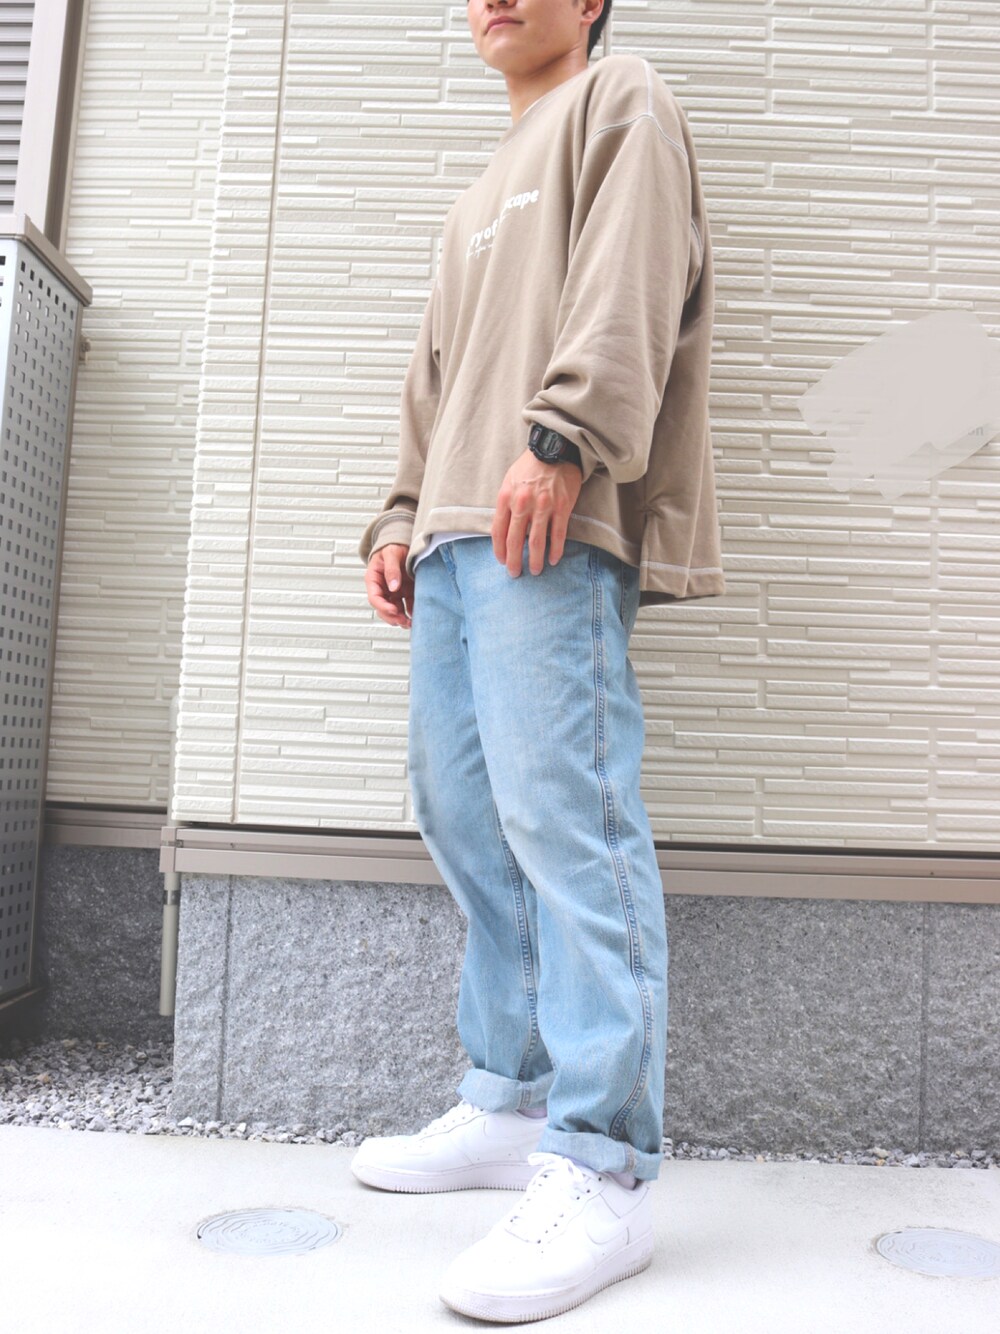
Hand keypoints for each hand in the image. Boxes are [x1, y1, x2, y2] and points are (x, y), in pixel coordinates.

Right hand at [365, 543, 413, 627]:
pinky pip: (407, 606)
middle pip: (383, 608)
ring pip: (395, 610)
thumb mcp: (391, 553)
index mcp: (374, 579)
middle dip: (392, 617)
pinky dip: (411, 613)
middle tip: (403, 621)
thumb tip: (393, 587)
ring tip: (410, 623)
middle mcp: (383, 588)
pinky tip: (417, 616)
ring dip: (401, 618)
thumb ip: (391, 569)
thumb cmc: (393, 546)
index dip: (383, 606)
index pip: (374, 597)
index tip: (394, 610)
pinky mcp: (405, 592)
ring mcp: (394, 592)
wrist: (403, 543)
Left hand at [491, 448, 583, 576]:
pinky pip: (558, 534)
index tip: (501, 560)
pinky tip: (553, 559)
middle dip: (514, 561)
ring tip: (534, 571)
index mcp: (506, 497)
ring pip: (536, 541)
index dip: (499, 549)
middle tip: (515, 573)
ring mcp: (543, 506)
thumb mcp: (509, 481)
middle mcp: (523, 503)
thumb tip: (504, 529)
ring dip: (535, 560)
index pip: (498, 531)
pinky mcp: (562, 507)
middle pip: (515, 540)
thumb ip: (506, 504)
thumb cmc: (530, 467)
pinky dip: (556, 550)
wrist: (554, 450)